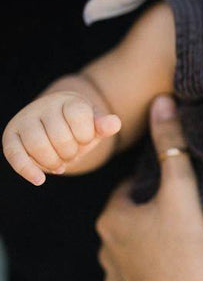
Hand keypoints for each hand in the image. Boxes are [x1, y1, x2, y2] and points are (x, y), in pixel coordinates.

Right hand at [2, 91, 120, 184]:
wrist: (53, 124)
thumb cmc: (77, 127)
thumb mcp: (93, 125)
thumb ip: (103, 125)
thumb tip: (115, 124)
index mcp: (67, 100)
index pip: (79, 116)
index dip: (86, 135)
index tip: (86, 138)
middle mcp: (43, 106)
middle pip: (59, 136)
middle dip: (70, 152)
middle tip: (71, 154)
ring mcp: (25, 120)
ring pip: (38, 146)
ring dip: (53, 162)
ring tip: (60, 163)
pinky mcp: (10, 137)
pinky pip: (15, 155)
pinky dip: (28, 170)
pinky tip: (40, 180)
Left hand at [96, 95, 202, 280]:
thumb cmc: (190, 244)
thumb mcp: (181, 186)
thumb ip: (171, 142)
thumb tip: (161, 100)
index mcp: (112, 218)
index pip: (131, 186)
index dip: (156, 179)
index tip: (178, 181)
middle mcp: (106, 250)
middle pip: (133, 215)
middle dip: (154, 208)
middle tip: (187, 205)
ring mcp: (117, 280)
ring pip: (136, 245)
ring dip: (154, 238)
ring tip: (187, 234)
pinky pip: (141, 273)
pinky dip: (156, 266)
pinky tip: (182, 262)